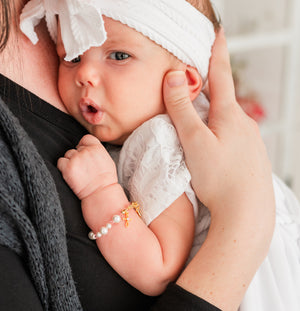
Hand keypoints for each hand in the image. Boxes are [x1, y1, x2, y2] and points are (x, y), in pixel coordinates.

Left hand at [57, 134, 117, 199]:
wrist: (101, 193)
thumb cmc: (106, 180)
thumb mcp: (107, 160)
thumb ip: (97, 151)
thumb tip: (89, 148)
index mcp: (97, 148)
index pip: (86, 138)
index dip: (84, 145)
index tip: (84, 153)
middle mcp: (86, 151)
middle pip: (76, 148)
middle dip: (78, 156)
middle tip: (84, 168)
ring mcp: (76, 159)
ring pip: (68, 154)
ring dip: (71, 162)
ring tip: (79, 172)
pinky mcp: (67, 168)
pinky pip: (60, 162)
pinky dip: (63, 168)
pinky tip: (72, 174)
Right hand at [163, 28, 274, 309]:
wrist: (246, 213)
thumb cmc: (220, 178)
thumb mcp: (195, 141)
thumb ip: (183, 109)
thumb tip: (174, 77)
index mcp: (229, 115)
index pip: (220, 75)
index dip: (216, 53)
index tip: (217, 33)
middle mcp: (243, 124)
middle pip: (222, 98)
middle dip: (210, 88)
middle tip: (195, 84)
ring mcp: (249, 140)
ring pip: (226, 118)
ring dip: (213, 114)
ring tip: (199, 122)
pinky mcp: (249, 156)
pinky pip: (231, 135)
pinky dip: (219, 132)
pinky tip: (214, 145)